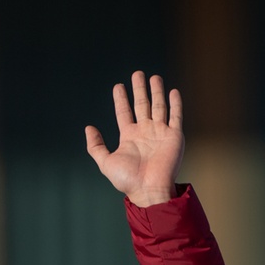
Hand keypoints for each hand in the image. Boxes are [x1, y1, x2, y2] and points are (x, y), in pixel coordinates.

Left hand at [85, 71, 183, 206]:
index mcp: (129, 136)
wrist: (149, 190)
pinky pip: (175, 116)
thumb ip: (95, 145)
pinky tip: (172, 91)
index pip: (124, 112)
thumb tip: (88, 128)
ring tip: (153, 77)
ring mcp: (160, 133)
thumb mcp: (105, 162)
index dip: (121, 99)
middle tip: (137, 74)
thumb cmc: (127, 179)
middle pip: (142, 105)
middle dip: (139, 89)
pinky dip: (175, 104)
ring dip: (156, 91)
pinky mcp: (174, 136)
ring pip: (158, 106)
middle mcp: (145, 132)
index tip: (118, 86)